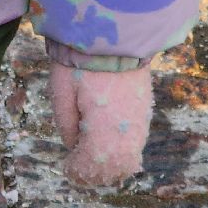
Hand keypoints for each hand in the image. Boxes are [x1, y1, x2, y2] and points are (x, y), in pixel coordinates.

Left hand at [48, 62, 152, 186]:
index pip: (94, 164)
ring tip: (91, 160)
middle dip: (96, 173)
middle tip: (78, 170)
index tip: (68, 169)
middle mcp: (127, 132)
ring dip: (111, 165)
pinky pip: (136, 142)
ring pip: (130, 158)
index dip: (80, 170)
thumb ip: (67, 125)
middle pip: (115, 167)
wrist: (113, 34)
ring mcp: (140, 122)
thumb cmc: (79, 62)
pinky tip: (108, 145)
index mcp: (104, 131)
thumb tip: (73, 145)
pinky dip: (123, 150)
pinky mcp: (145, 110)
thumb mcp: (61, 94)